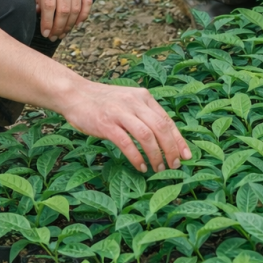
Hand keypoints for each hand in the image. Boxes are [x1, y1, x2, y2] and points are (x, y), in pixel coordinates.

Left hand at [28, 0, 92, 40]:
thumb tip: (38, 13)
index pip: (48, 5)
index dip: (47, 22)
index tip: (44, 32)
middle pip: (64, 10)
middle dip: (58, 27)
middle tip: (53, 36)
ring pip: (76, 9)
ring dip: (70, 24)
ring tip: (63, 32)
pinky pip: (87, 1)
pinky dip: (83, 15)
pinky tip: (77, 23)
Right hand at [56, 80, 191, 172]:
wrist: (75, 94)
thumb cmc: (104, 102)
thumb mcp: (129, 101)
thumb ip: (144, 114)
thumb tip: (164, 137)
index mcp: (144, 97)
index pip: (167, 120)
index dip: (179, 139)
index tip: (187, 156)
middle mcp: (135, 103)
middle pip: (160, 128)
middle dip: (171, 149)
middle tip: (174, 166)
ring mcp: (120, 113)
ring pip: (146, 136)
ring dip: (156, 155)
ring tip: (158, 168)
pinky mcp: (106, 124)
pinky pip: (127, 143)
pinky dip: (137, 157)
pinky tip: (141, 167)